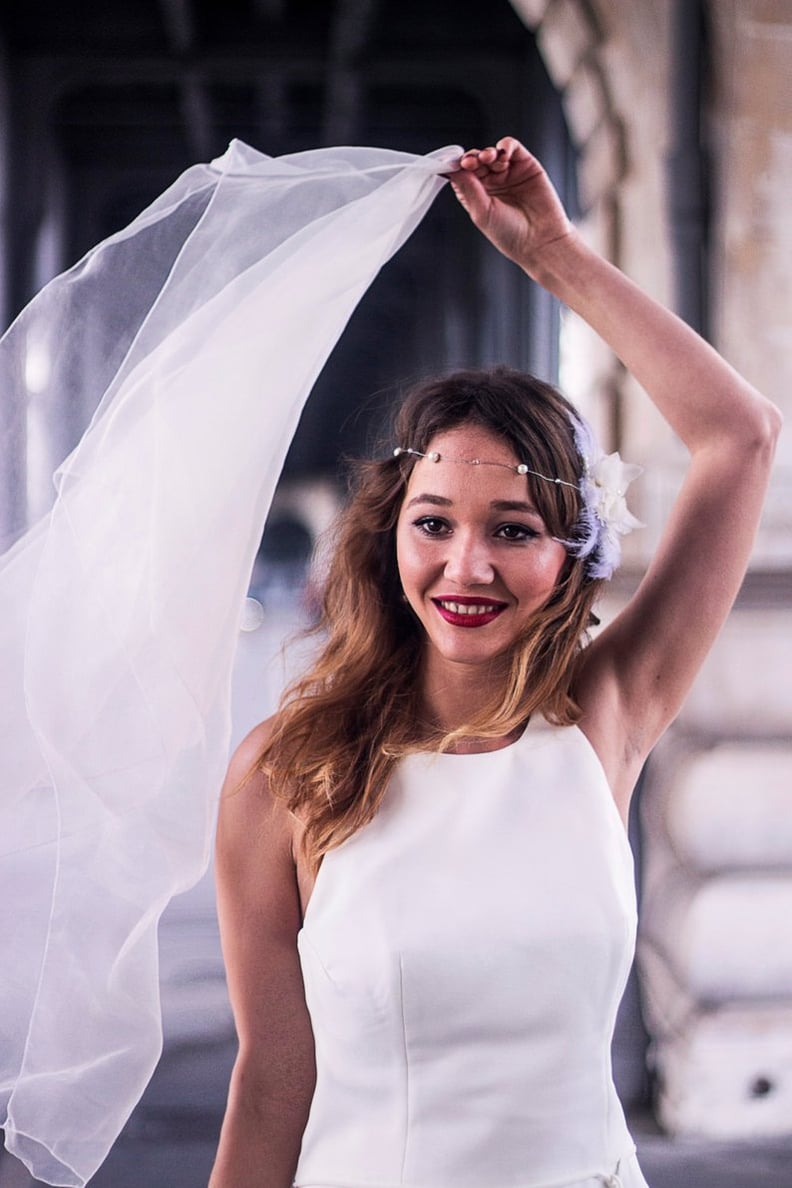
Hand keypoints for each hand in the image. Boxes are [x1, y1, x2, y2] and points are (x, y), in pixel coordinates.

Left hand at [449, 137, 574, 271]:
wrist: (540, 240)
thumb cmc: (510, 234)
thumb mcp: (481, 212)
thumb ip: (468, 188)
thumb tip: (452, 169)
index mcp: (477, 195)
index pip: (462, 174)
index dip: (457, 167)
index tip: (454, 165)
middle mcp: (492, 183)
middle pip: (476, 161)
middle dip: (472, 158)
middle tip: (470, 162)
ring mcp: (508, 173)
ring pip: (493, 153)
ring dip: (487, 153)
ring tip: (487, 159)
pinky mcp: (526, 165)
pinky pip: (512, 148)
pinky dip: (506, 146)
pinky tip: (502, 153)